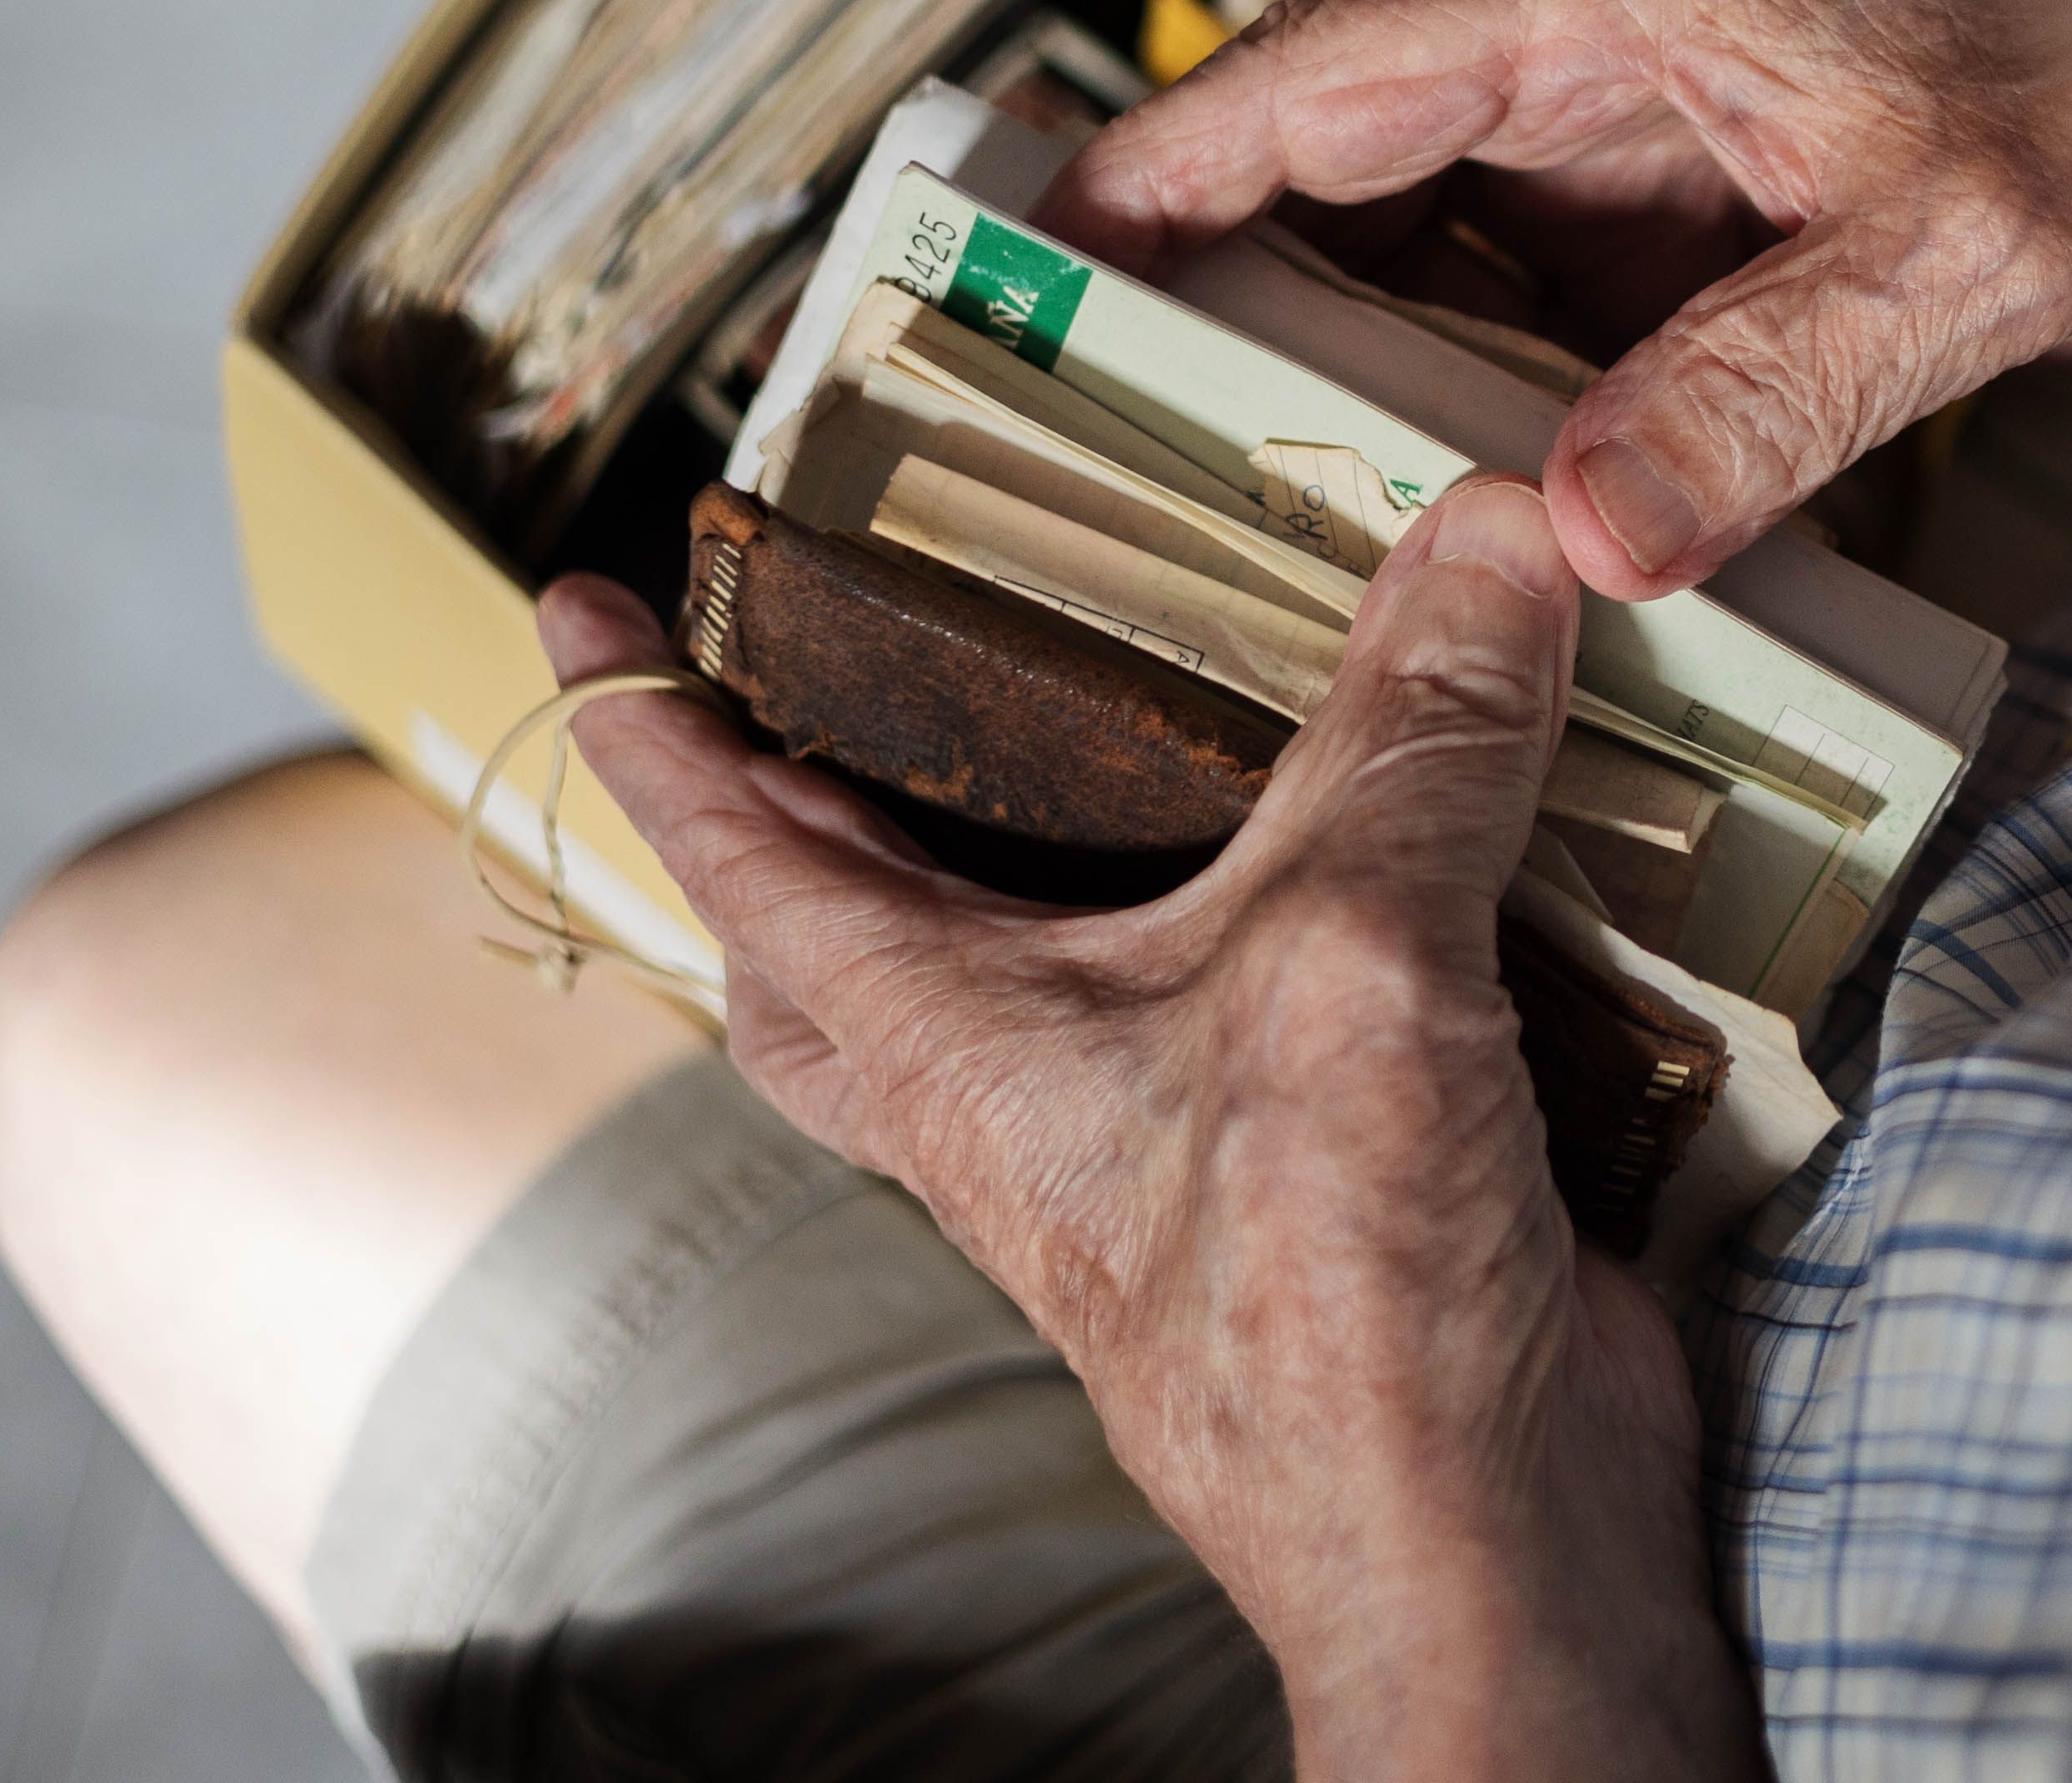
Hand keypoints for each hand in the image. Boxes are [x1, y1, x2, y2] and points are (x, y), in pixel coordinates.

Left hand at [545, 478, 1762, 1780]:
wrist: (1473, 1540)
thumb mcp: (1352, 961)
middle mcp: (1029, 1088)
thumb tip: (1490, 530)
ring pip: (1044, 963)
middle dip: (811, 814)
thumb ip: (1412, 737)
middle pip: (848, 940)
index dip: (651, 722)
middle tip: (820, 681)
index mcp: (952, 1041)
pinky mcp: (1313, 1152)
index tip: (582, 612)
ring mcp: (1162, 1133)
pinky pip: (1253, 987)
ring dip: (1050, 840)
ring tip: (1106, 700)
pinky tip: (1367, 826)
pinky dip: (1285, 889)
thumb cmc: (1328, 1309)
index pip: (743, 853)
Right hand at [1035, 0, 2071, 599]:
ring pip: (1453, 215)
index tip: (1036, 239)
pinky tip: (1470, 494)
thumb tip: (1583, 540)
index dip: (1174, 156)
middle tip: (1103, 427)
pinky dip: (1501, 365)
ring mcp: (1668, 91)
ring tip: (1247, 497)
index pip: (1335, 65)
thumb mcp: (1961, 257)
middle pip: (1363, 145)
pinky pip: (1561, 264)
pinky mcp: (1721, 165)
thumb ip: (1771, 393)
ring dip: (1372, 345)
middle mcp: (1619, 15)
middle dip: (1240, 278)